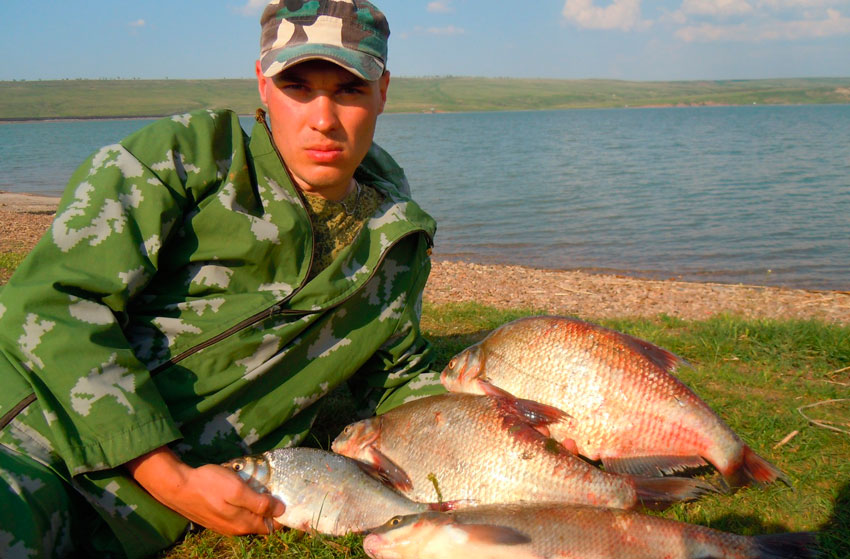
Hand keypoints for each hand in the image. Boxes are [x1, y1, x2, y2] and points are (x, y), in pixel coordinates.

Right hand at [126, 446, 284, 534]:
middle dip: (270, 511)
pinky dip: (244, 506)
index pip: (271, 526)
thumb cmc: (209, 484)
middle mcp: (235, 529)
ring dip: (257, 507)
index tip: (286, 497)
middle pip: (260, 523)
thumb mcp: (237, 490)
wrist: (177, 486)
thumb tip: (281, 510)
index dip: (281, 514)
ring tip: (261, 489)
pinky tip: (242, 492)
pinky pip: (236, 515)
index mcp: (243, 524)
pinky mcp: (215, 518)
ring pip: (248, 519)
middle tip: (275, 490)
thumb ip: (259, 503)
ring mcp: (223, 525)